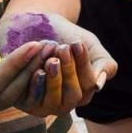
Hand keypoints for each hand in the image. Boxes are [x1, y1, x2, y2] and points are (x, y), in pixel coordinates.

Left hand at [0, 11, 118, 116]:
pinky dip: (36, 85)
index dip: (83, 64)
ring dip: (54, 80)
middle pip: (73, 95)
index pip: (89, 83)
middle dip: (68, 71)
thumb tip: (98, 86)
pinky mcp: (27, 103)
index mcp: (85, 90)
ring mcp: (48, 105)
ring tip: (51, 59)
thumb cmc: (68, 37)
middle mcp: (68, 102)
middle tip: (63, 49)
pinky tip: (37, 70)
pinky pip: (33, 101)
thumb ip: (104, 63)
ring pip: (54, 101)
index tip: (76, 43)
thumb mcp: (90, 45)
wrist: (37, 27)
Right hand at [0, 12, 49, 119]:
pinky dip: (25, 76)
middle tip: (48, 45)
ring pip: (10, 96)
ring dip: (30, 73)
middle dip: (26, 70)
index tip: (34, 44)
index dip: (14, 66)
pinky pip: (11, 93)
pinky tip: (39, 58)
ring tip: (47, 49)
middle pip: (2, 94)